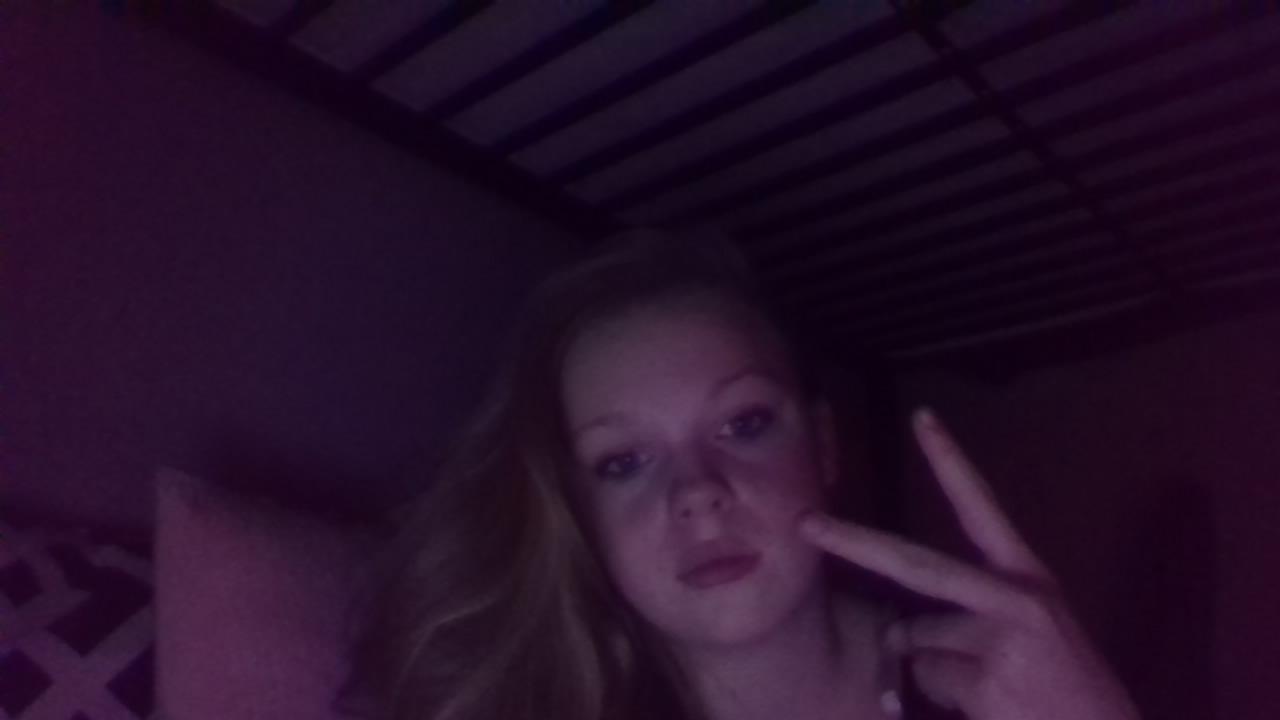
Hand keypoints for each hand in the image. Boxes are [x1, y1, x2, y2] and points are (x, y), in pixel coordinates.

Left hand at [797, 407, 1140, 719]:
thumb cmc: (1068, 696)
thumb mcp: (1036, 639)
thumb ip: (974, 619)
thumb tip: (901, 633)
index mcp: (1031, 582)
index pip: (983, 509)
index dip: (951, 462)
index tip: (922, 417)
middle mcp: (1016, 600)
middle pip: (914, 563)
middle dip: (852, 542)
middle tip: (805, 524)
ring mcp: (1001, 641)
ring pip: (916, 642)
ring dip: (933, 669)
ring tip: (995, 693)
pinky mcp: (988, 682)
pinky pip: (928, 681)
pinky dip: (944, 699)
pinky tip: (994, 712)